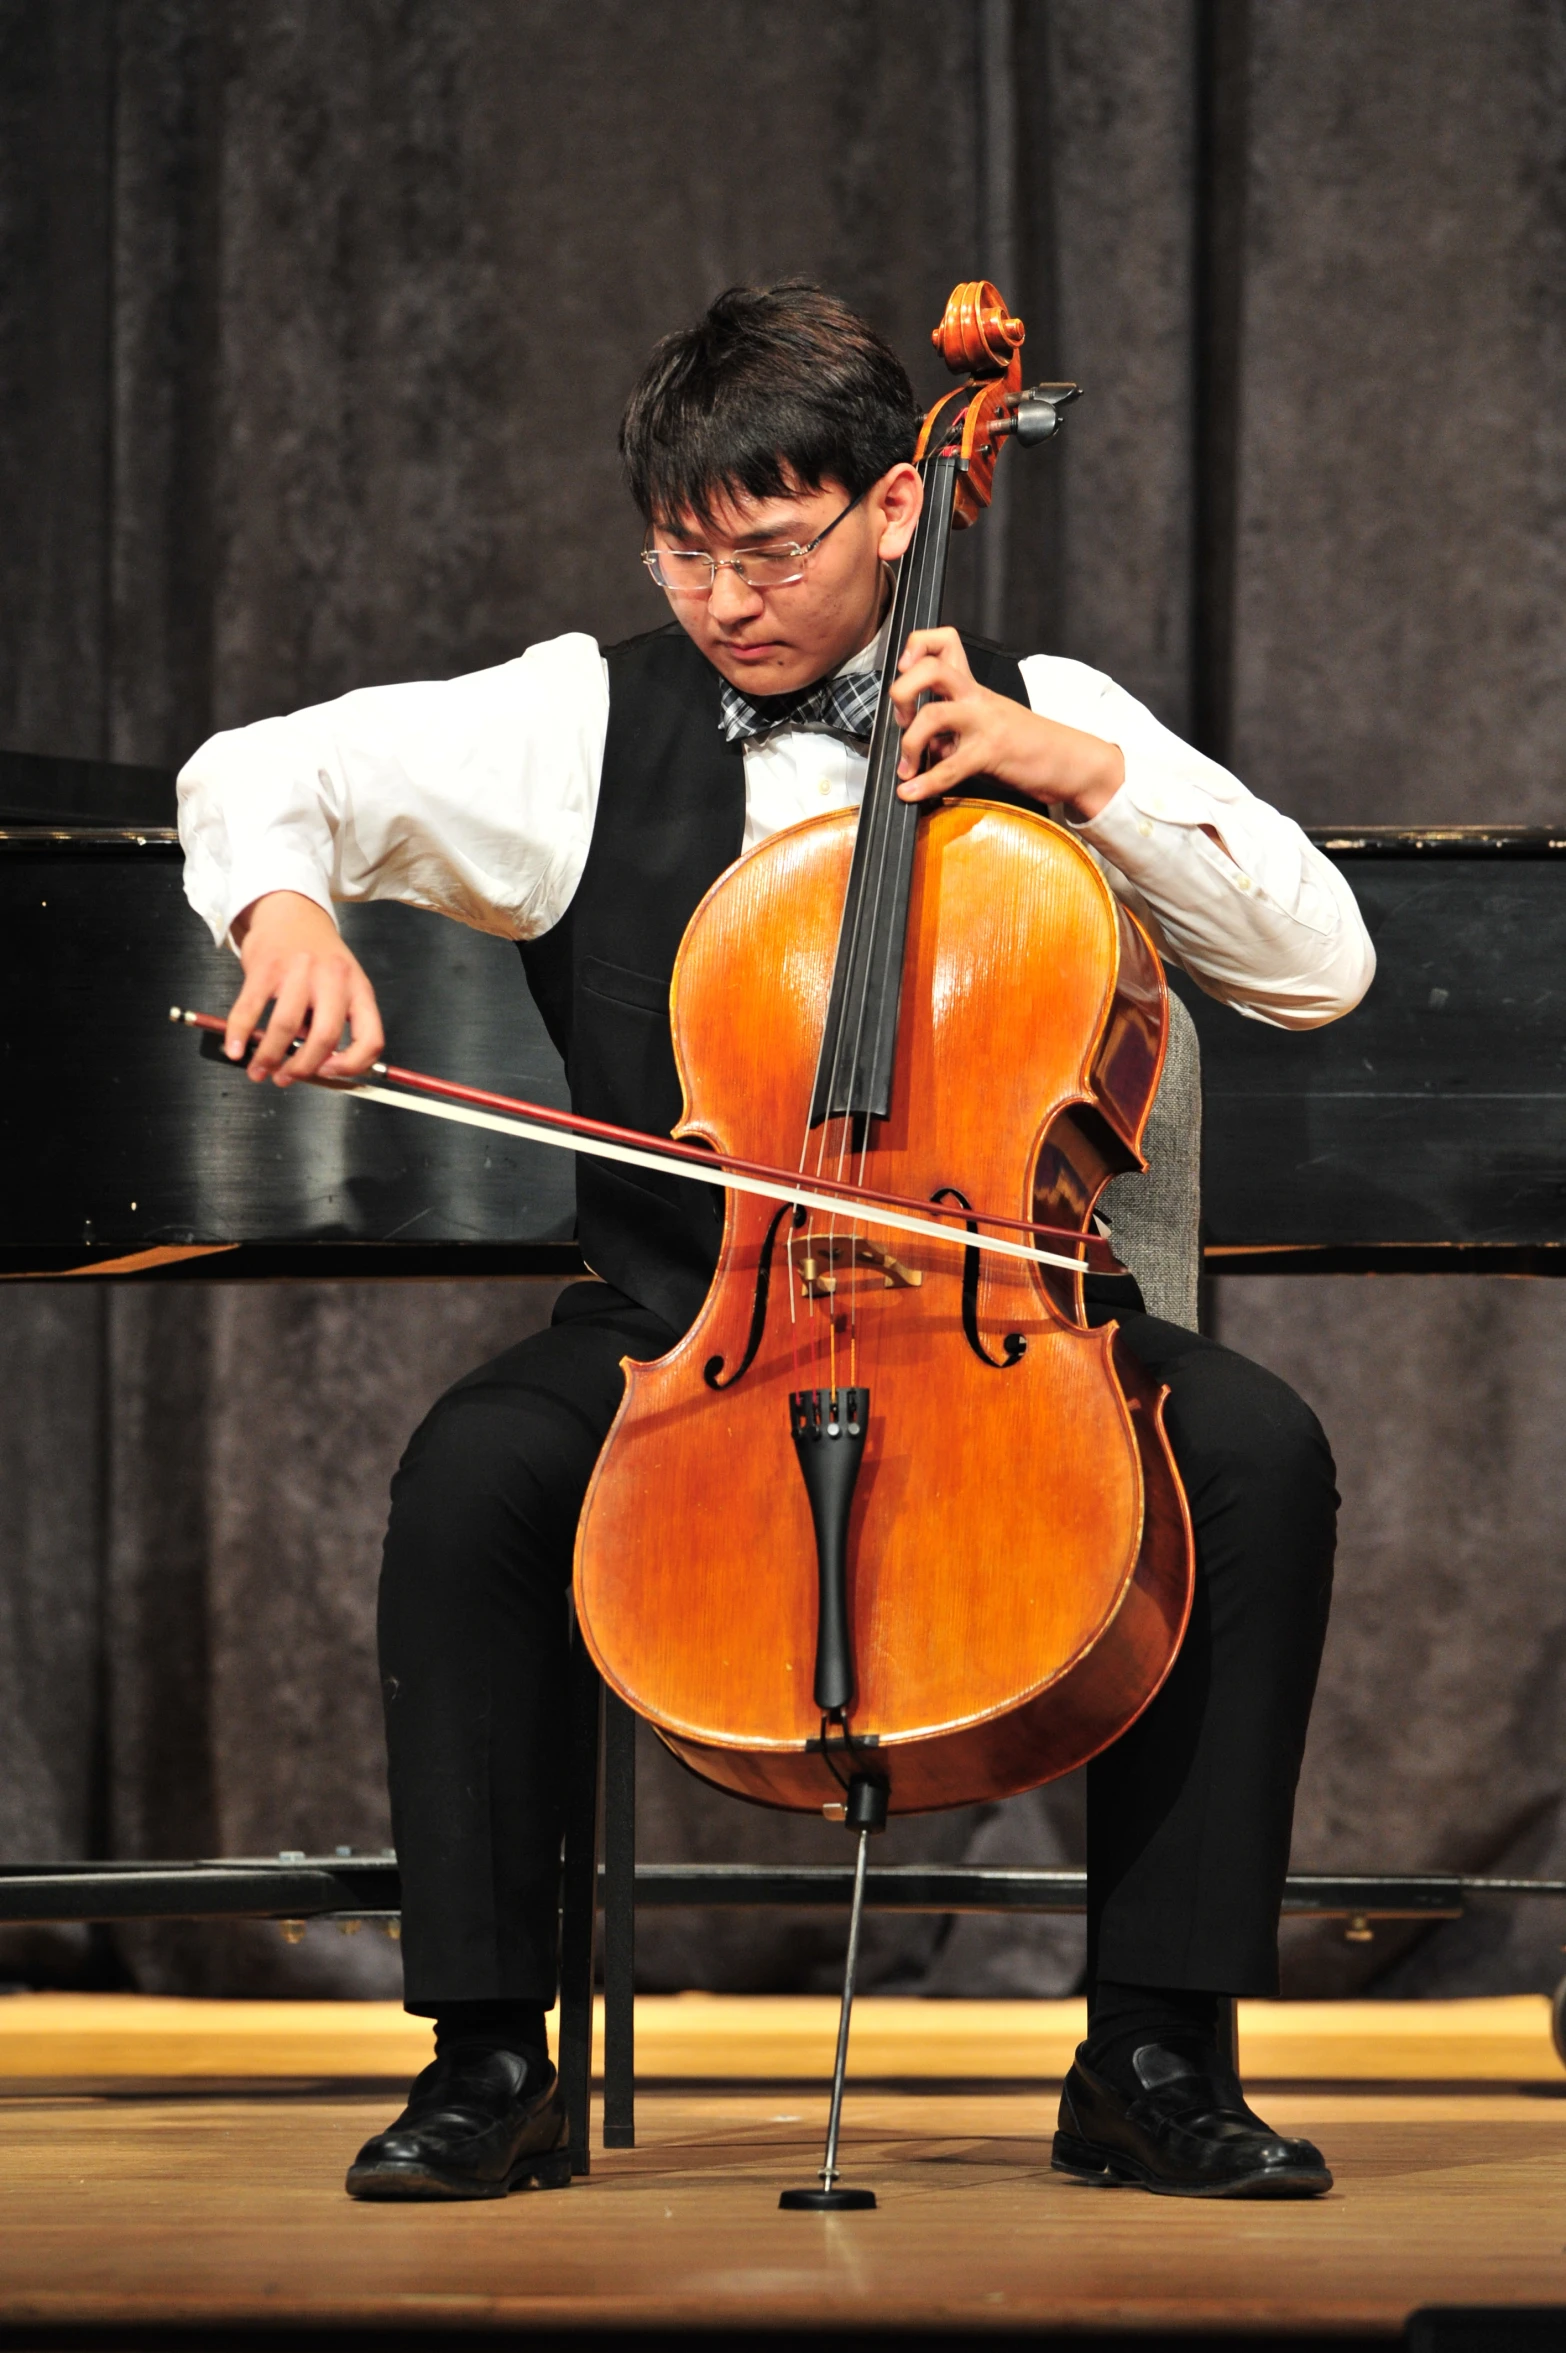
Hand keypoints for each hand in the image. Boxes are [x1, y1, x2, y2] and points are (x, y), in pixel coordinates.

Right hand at [225, 891, 384, 1086]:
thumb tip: (311, 1065)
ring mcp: (299, 971)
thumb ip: (331, 1020)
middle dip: (303, 1068)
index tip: (329, 1074)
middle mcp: (334, 979)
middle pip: (325, 1036)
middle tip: (286, 1079)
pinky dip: (239, 1034)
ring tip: (259, 1071)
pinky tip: (236, 1050)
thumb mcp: (341, 984)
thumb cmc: (317, 957)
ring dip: (269, 1057)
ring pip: (285, 1027)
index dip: (352, 1065)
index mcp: (359, 989)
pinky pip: (250, 1008)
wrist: (291, 911)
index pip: (370, 1038)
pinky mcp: (266, 966)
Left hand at [887, 628, 1124, 820]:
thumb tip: (918, 748)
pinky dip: (924, 783)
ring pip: (934, 714)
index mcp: (974, 688)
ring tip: (905, 767)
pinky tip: (910, 793)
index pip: (944, 641)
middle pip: (931, 669)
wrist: (1070, 761)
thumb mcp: (984, 727)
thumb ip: (950, 732)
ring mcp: (985, 723)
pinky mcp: (991, 752)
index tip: (903, 671)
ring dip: (908, 743)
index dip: (916, 648)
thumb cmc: (1025, 746)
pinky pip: (950, 767)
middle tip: (900, 720)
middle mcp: (977, 698)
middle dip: (902, 692)